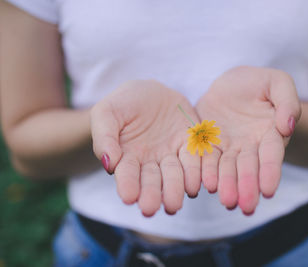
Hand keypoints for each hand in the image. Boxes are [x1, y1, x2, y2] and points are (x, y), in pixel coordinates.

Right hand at [91, 80, 200, 215]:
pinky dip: (196, 172)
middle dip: (152, 195)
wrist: (151, 92)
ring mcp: (172, 155)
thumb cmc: (123, 104)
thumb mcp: (107, 112)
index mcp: (127, 158)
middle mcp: (151, 162)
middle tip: (151, 208)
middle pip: (152, 181)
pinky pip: (195, 159)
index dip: (128, 185)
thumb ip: (104, 137)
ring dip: (175, 189)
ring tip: (174, 202)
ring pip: (175, 175)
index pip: (127, 174)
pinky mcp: (190, 145)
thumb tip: (109, 163)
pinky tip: (195, 184)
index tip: (129, 197)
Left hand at [196, 66, 300, 214]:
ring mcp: (229, 148)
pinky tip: (207, 185)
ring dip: (228, 186)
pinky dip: (208, 173)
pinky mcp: (210, 146)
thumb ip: (287, 100)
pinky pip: (207, 160)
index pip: (272, 154)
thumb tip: (287, 126)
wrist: (231, 85)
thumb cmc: (260, 83)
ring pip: (228, 169)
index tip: (268, 190)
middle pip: (249, 168)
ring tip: (227, 202)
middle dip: (248, 187)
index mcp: (271, 133)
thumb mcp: (278, 82)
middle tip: (246, 207)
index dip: (270, 171)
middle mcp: (251, 146)